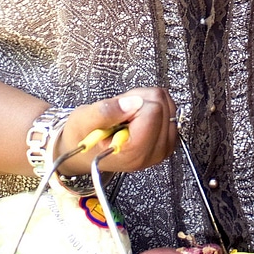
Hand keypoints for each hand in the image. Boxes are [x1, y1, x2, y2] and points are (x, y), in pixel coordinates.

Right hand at [57, 86, 176, 174]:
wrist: (87, 150)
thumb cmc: (84, 137)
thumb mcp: (83, 120)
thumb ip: (105, 111)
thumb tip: (133, 103)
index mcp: (134, 152)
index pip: (152, 112)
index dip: (133, 103)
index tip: (119, 112)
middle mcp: (153, 153)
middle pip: (162, 105)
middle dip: (140, 100)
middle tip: (121, 112)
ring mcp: (163, 147)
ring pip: (168, 104)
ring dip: (147, 102)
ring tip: (127, 115)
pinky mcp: (168, 140)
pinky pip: (170, 109)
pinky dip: (153, 107)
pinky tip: (137, 117)